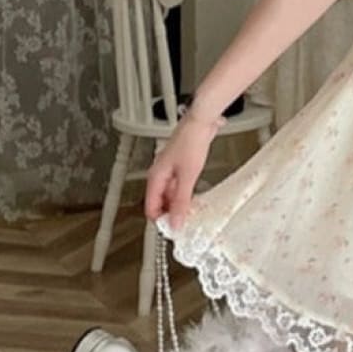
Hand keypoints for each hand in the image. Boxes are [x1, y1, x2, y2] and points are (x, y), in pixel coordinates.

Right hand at [144, 115, 218, 229]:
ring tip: (192, 212)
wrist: (201, 122)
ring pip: (170, 194)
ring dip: (179, 204)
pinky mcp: (181, 165)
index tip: (173, 229)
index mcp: (156, 177)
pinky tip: (195, 197)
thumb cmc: (191, 141)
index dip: (161, 220)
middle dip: (171, 213)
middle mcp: (160, 174)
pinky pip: (179, 185)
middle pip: (160, 202)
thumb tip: (176, 221)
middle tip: (184, 223)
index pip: (150, 207)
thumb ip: (182, 201)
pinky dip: (185, 193)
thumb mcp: (188, 176)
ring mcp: (170, 169)